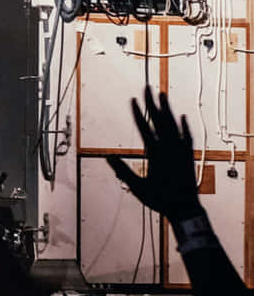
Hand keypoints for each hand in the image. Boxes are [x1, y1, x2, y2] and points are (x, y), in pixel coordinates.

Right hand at [106, 87, 202, 221]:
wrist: (185, 209)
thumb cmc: (159, 199)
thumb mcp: (137, 187)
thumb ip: (122, 171)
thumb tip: (107, 157)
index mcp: (156, 153)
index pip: (145, 127)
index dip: (137, 112)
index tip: (132, 99)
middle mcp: (170, 148)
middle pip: (160, 120)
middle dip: (152, 102)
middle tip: (147, 87)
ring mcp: (180, 150)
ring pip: (174, 124)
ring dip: (168, 108)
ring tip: (162, 94)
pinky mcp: (188, 155)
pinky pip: (186, 135)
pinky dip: (184, 125)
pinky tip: (182, 116)